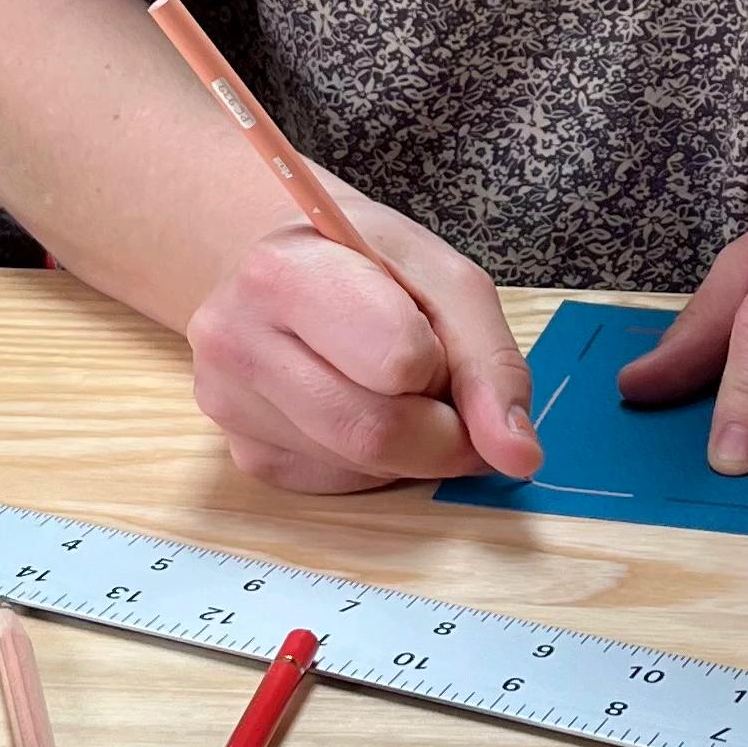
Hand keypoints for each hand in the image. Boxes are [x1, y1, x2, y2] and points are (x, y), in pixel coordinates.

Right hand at [187, 191, 541, 494]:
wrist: (282, 264)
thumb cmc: (368, 262)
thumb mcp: (443, 279)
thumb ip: (491, 364)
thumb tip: (518, 455)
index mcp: (284, 273)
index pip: (397, 361)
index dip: (440, 365)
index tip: (438, 344)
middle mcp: (236, 341)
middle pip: (375, 434)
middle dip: (440, 432)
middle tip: (444, 394)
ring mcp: (229, 406)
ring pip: (361, 468)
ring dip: (410, 447)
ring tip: (392, 388)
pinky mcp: (244, 454)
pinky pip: (340, 484)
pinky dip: (376, 461)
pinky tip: (357, 407)